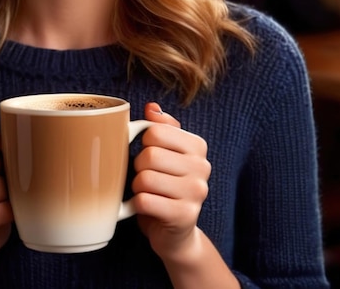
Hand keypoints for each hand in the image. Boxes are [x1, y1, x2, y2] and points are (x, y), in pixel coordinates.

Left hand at [132, 103, 210, 263]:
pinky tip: (147, 207)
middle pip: (149, 155)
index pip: (154, 131)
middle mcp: (202, 167)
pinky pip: (144, 201)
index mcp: (197, 146)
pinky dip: (137, 204)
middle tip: (147, 176)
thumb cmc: (166, 185)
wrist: (176, 232)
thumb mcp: (166, 152)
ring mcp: (196, 192)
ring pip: (145, 178)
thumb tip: (152, 107)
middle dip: (139, 167)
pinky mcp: (185, 216)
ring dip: (138, 187)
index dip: (143, 144)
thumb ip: (161, 127)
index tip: (151, 154)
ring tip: (149, 192)